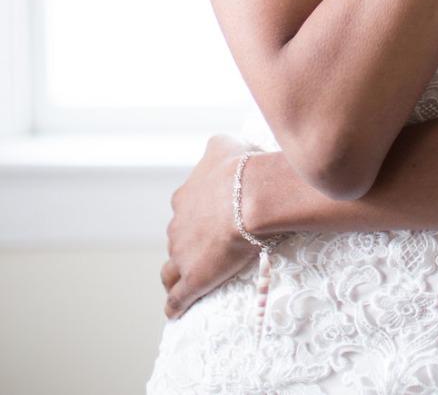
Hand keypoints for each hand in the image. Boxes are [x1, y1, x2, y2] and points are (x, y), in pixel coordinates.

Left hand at [160, 135, 255, 318]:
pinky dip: (175, 306)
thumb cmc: (241, 168)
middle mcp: (177, 226)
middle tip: (205, 248)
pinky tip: (175, 312)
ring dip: (175, 275)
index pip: (183, 208)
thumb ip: (216, 146)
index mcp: (184, 197)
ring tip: (182, 281)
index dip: (195, 214)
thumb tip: (218, 146)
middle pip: (176, 239)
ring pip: (170, 269)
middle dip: (186, 243)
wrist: (248, 196)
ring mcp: (182, 254)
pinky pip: (177, 299)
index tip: (209, 217)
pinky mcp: (193, 279)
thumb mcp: (225, 144)